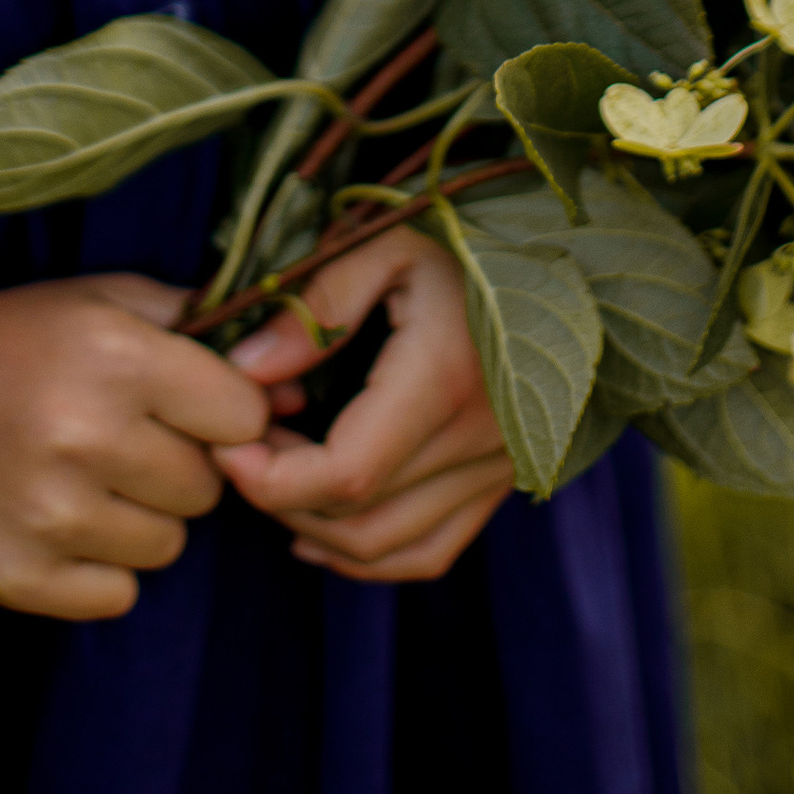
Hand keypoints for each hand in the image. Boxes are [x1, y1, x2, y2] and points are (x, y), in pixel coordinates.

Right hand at [0, 268, 272, 621]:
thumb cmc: (11, 340)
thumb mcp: (103, 302)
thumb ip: (202, 332)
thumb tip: (296, 399)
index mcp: (116, 359)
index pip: (243, 415)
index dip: (221, 413)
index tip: (184, 405)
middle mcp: (85, 437)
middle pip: (207, 489)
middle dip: (177, 467)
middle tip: (117, 440)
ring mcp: (48, 516)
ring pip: (167, 548)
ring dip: (138, 518)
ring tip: (80, 478)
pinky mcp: (19, 578)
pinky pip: (117, 596)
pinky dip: (97, 568)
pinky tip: (55, 521)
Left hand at [211, 222, 514, 581]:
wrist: (565, 257)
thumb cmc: (466, 238)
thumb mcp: (386, 243)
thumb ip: (317, 306)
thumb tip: (246, 370)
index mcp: (445, 381)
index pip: (346, 474)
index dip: (272, 478)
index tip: (227, 443)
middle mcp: (479, 441)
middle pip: (358, 518)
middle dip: (279, 496)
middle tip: (241, 443)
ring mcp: (497, 470)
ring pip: (387, 546)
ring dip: (314, 527)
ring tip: (271, 474)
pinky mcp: (501, 480)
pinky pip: (428, 550)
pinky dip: (367, 555)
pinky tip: (317, 529)